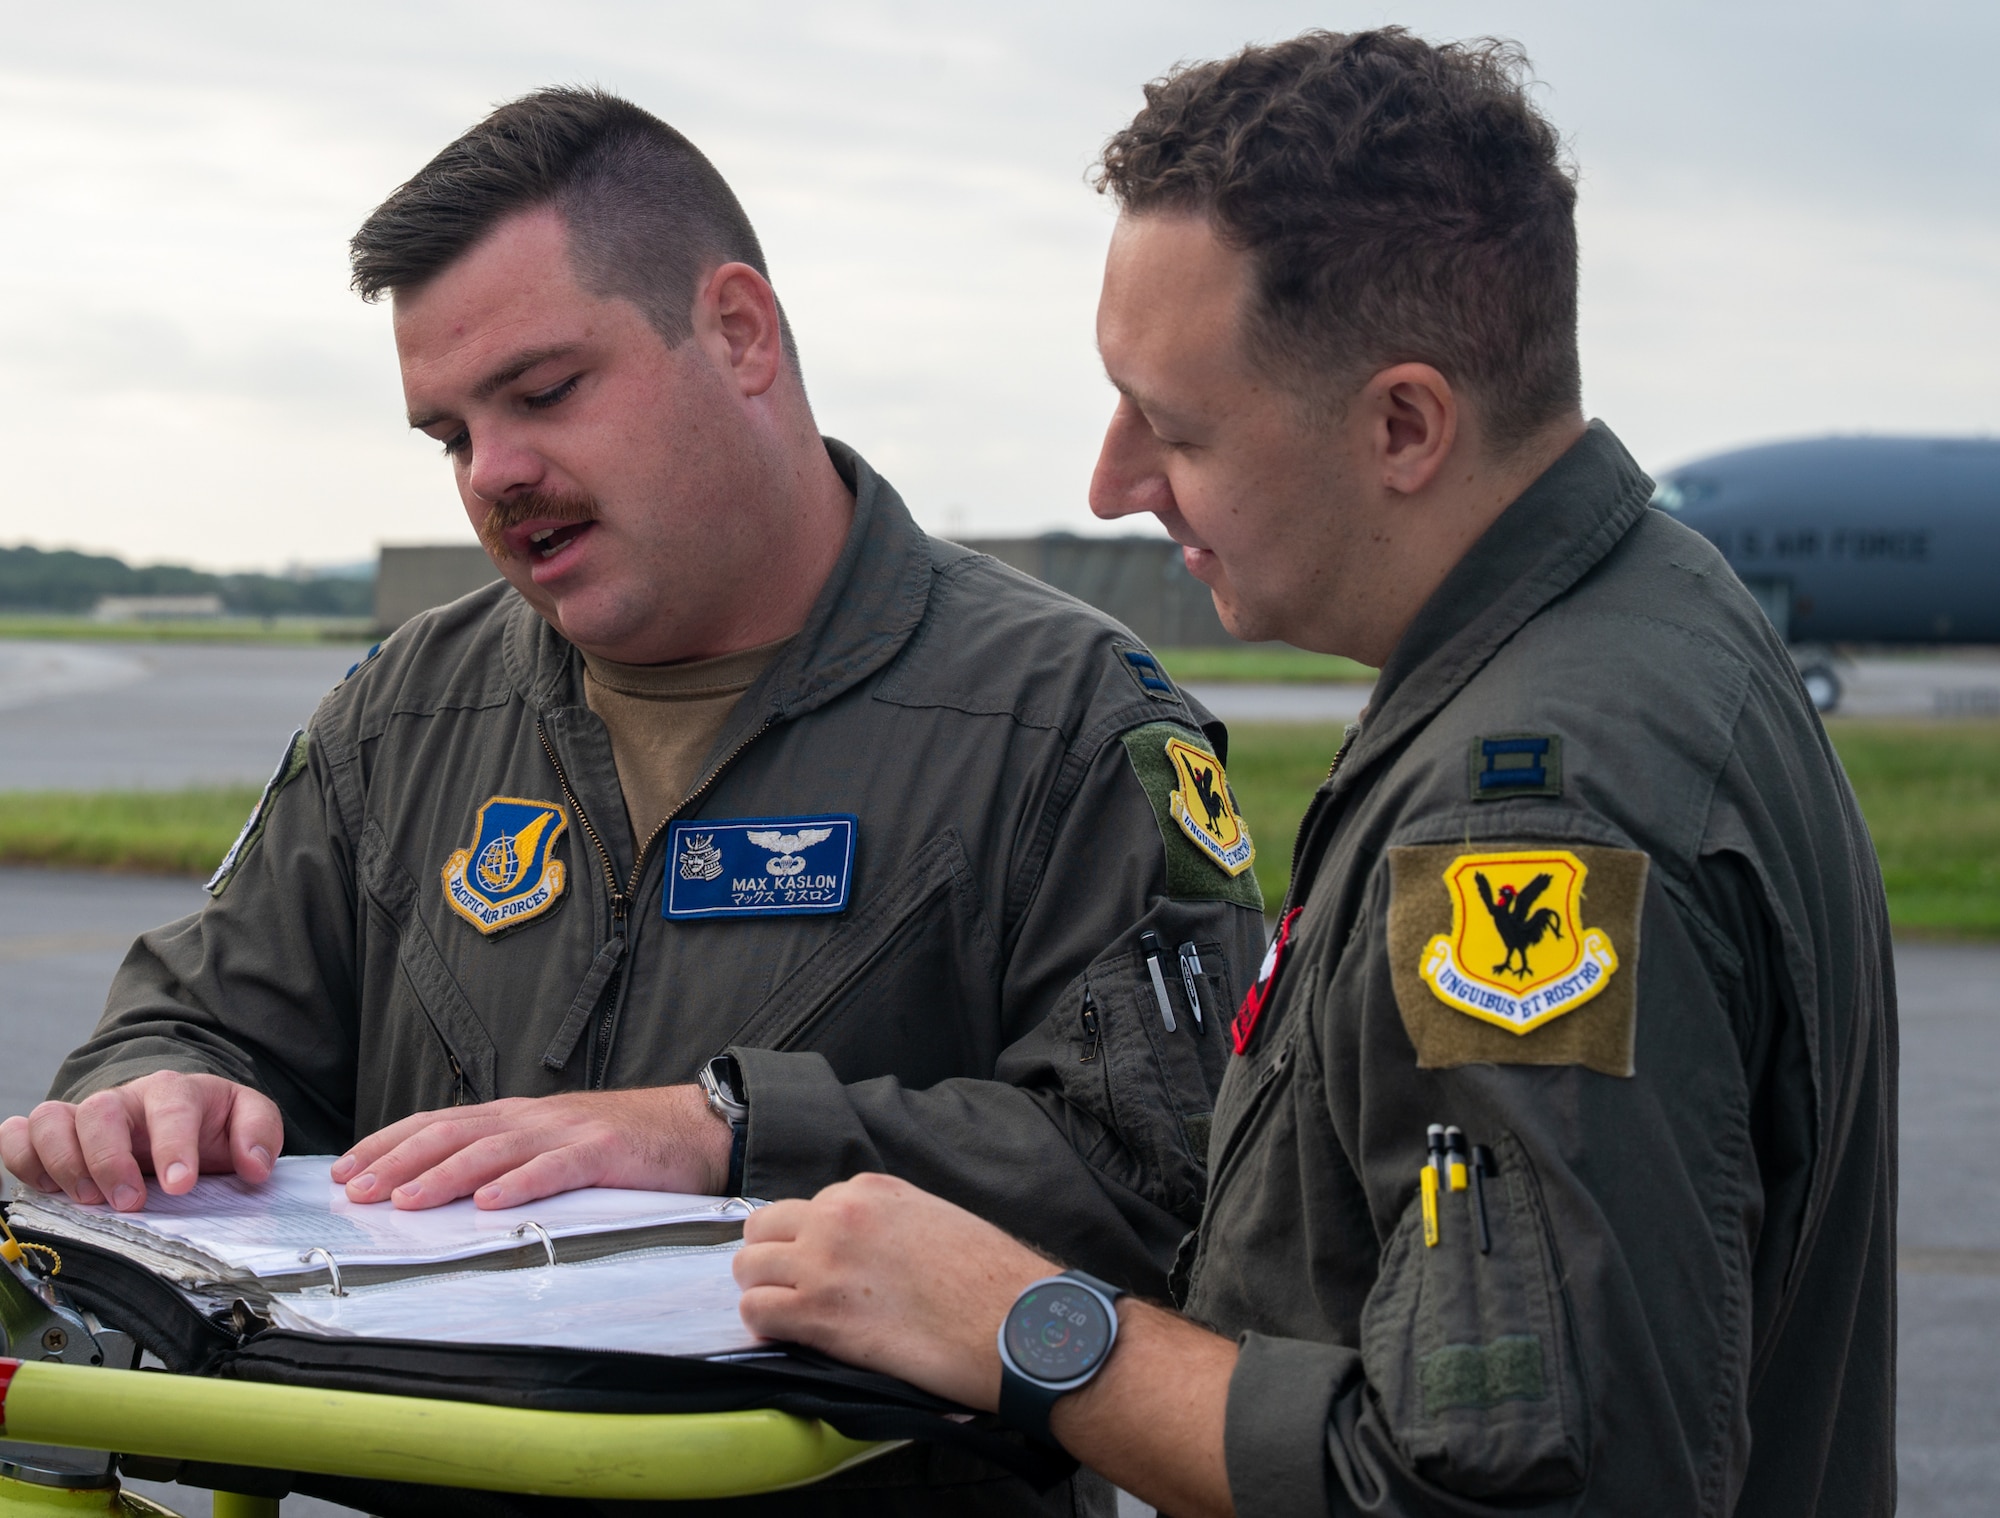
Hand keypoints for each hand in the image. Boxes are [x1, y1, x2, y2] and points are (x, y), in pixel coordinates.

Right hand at [0, 1072, 281, 1211]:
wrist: (174, 1112)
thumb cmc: (207, 1121)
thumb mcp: (246, 1117)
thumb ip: (259, 1133)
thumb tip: (256, 1165)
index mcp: (174, 1091)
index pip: (171, 1107)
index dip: (174, 1146)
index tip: (179, 1186)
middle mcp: (123, 1100)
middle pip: (100, 1111)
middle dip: (110, 1161)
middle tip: (130, 1203)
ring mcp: (83, 1116)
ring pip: (51, 1120)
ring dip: (62, 1162)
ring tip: (87, 1201)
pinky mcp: (53, 1136)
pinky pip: (17, 1136)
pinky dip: (20, 1158)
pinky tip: (44, 1186)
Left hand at [330, 1087, 731, 1209]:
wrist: (693, 1128)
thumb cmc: (621, 1145)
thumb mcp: (552, 1144)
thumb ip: (507, 1160)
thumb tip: (447, 1194)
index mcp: (515, 1117)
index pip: (438, 1122)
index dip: (388, 1143)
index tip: (346, 1169)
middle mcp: (531, 1118)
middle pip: (453, 1132)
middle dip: (398, 1160)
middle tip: (358, 1190)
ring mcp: (566, 1132)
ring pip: (493, 1149)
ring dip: (444, 1174)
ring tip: (407, 1199)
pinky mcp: (602, 1152)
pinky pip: (554, 1168)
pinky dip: (519, 1184)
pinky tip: (490, 1203)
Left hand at [734, 1172, 1049, 1410]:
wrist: (1012, 1322)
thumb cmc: (989, 1279)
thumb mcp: (936, 1218)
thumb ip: (889, 1220)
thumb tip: (866, 1248)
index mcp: (870, 1189)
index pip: (809, 1206)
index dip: (812, 1241)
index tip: (828, 1267)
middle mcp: (839, 1214)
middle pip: (764, 1228)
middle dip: (773, 1257)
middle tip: (797, 1289)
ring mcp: (823, 1261)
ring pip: (749, 1266)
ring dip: (764, 1290)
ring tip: (793, 1315)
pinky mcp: (818, 1313)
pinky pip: (756, 1310)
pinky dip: (765, 1325)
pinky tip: (793, 1336)